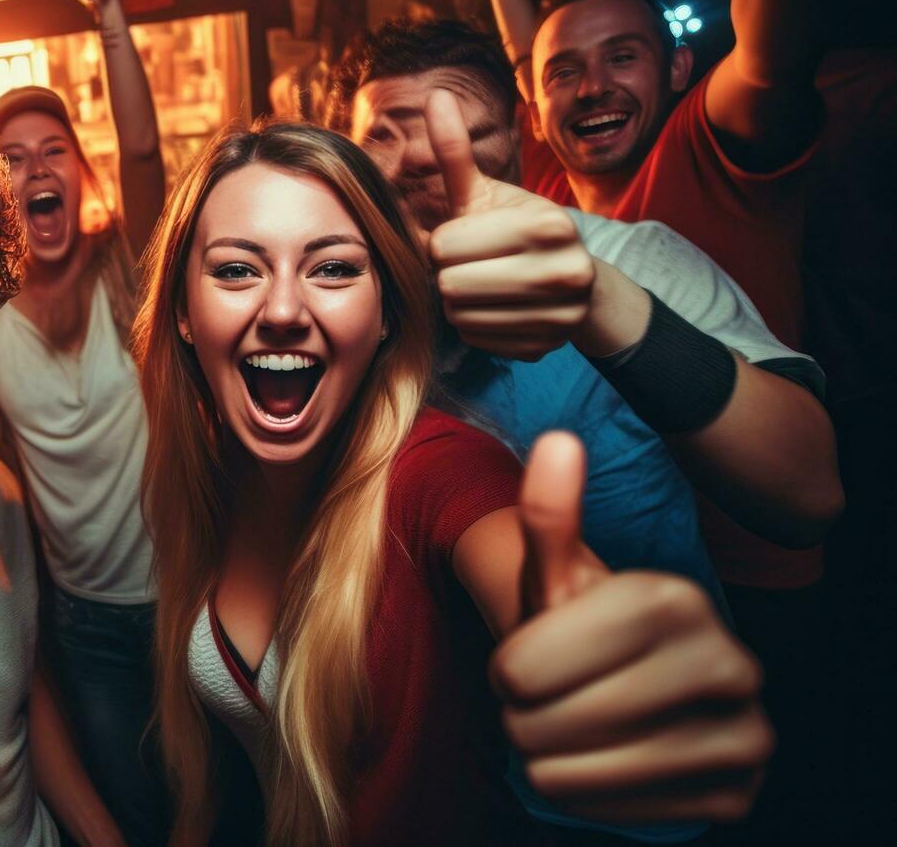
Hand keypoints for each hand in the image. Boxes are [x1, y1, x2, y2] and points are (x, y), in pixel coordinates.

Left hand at [425, 88, 593, 360]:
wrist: (577, 278)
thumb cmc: (516, 229)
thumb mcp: (485, 192)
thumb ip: (455, 151)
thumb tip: (436, 96)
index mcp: (545, 223)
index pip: (444, 246)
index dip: (442, 243)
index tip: (463, 239)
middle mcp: (562, 271)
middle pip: (450, 284)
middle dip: (448, 274)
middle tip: (468, 264)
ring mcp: (559, 315)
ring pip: (460, 316)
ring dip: (457, 302)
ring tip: (481, 284)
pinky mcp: (546, 347)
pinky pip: (477, 340)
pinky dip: (476, 326)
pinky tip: (495, 307)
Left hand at [493, 433, 771, 823]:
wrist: (645, 694)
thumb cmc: (588, 632)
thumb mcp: (559, 576)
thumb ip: (550, 515)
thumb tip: (556, 440)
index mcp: (673, 599)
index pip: (526, 665)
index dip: (507, 671)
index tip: (522, 662)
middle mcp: (728, 662)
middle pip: (548, 720)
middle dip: (524, 718)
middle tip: (543, 703)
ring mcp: (743, 733)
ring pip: (576, 772)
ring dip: (546, 761)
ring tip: (563, 732)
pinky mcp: (735, 795)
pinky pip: (615, 815)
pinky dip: (585, 798)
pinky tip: (595, 766)